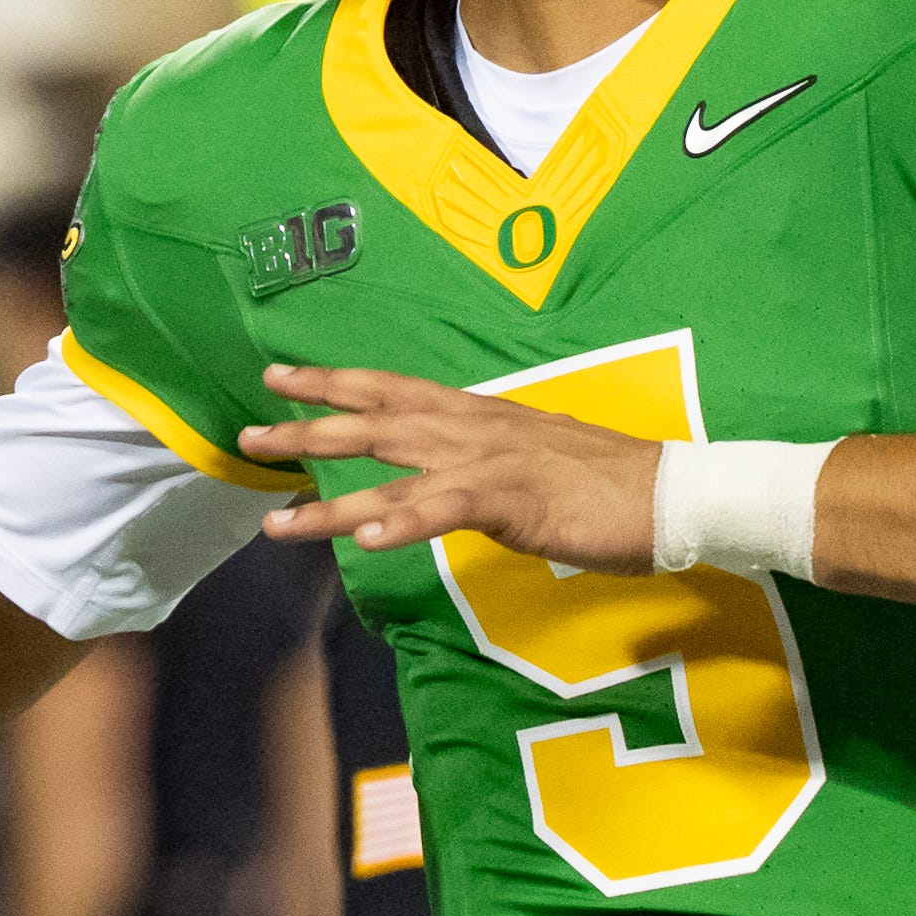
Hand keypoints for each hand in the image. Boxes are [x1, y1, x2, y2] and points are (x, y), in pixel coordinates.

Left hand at [242, 364, 659, 570]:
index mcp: (476, 414)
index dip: (332, 381)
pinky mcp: (511, 500)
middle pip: (372, 422)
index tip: (279, 375)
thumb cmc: (603, 480)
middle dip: (306, 429)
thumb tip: (445, 473)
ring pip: (392, 476)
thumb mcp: (528, 457)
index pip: (390, 387)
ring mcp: (488, 462)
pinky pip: (444, 511)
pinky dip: (401, 524)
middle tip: (248, 434)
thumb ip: (479, 460)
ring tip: (277, 521)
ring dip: (330, 500)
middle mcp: (471, 428)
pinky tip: (363, 540)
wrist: (668, 490)